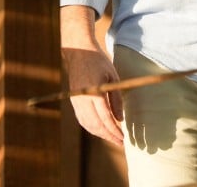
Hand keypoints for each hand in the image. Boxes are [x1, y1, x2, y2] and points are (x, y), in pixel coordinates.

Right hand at [60, 5, 122, 144]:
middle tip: (120, 142)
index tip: (123, 138)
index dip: (114, 130)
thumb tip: (120, 118)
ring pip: (87, 124)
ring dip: (100, 134)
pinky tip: (100, 130)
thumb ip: (116, 99)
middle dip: (108, 136)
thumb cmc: (98, 62)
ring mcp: (76, 101)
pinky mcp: (73, 101)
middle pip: (96, 125)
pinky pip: (82, 119)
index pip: (105, 118)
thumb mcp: (113, 77)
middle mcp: (83, 100)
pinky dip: (91, 128)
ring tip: (112, 138)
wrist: (79, 53)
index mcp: (94, 93)